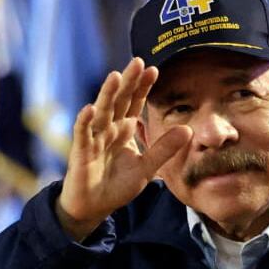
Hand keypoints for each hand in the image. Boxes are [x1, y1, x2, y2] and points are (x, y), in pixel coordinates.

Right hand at [56, 57, 192, 239]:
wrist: (93, 207)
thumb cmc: (116, 186)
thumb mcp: (145, 168)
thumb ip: (164, 150)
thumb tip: (188, 129)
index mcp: (124, 129)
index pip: (134, 103)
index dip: (142, 87)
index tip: (153, 70)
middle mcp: (109, 129)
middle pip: (119, 101)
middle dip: (128, 82)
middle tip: (137, 62)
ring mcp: (94, 138)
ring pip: (101, 112)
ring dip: (107, 94)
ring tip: (115, 76)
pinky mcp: (80, 152)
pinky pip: (83, 134)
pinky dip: (85, 122)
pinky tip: (89, 108)